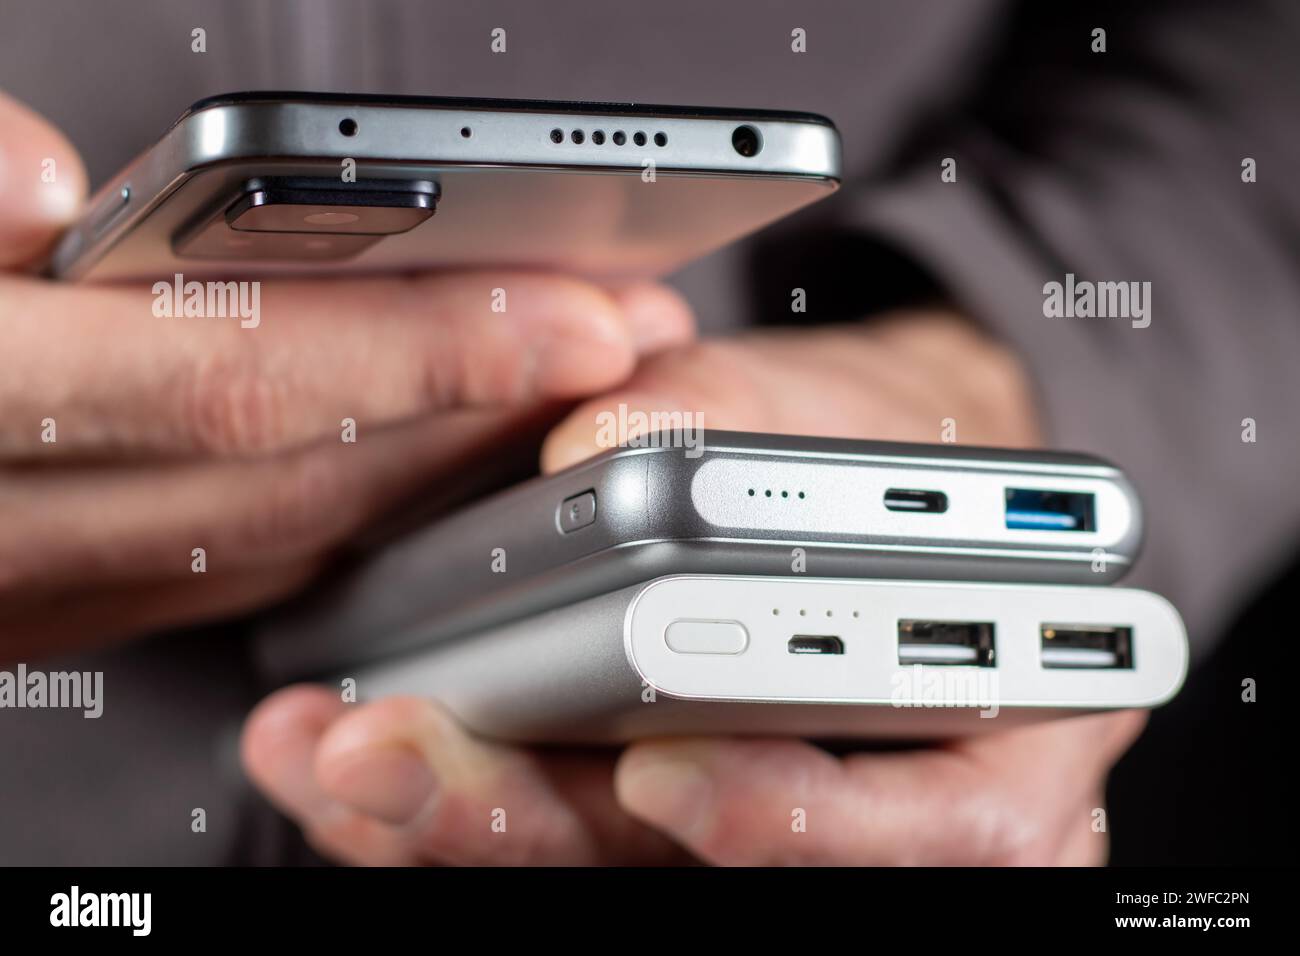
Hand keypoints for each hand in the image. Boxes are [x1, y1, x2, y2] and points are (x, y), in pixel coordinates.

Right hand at [0, 91, 692, 659]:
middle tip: (622, 333)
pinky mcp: (57, 601)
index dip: (428, 341)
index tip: (573, 300)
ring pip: (298, 537)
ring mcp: (38, 585)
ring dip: (449, 459)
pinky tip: (432, 454)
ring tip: (562, 383)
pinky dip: (364, 509)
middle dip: (490, 404)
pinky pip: (249, 571)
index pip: (241, 370)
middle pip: (312, 471)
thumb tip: (31, 174)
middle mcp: (7, 523)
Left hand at [244, 313, 1145, 864]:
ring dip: (451, 812)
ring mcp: (749, 815)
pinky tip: (349, 738)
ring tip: (330, 743)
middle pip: (711, 866)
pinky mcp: (651, 801)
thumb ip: (741, 414)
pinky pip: (552, 822)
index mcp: (990, 739)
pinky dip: (451, 790)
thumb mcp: (846, 414)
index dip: (802, 819)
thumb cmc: (884, 454)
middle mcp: (874, 808)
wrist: (867, 479)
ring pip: (603, 858)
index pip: (934, 829)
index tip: (666, 769)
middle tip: (390, 755)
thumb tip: (606, 435)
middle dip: (534, 820)